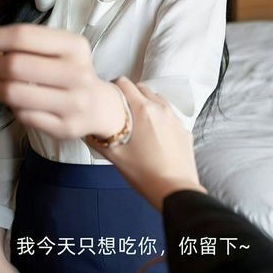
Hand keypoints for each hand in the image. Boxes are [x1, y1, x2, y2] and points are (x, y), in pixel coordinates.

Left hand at [0, 24, 124, 139]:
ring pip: (15, 94)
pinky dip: (13, 107)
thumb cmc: (67, 70)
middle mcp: (77, 72)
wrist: (99, 106)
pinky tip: (19, 102)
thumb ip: (21, 40)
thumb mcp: (56, 48)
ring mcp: (73, 102)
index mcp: (73, 45)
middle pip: (14, 65)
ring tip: (0, 85)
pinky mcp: (65, 127)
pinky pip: (23, 115)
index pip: (22, 36)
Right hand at [89, 77, 206, 211]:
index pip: (125, 83)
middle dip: (130, 94)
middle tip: (121, 110)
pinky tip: (153, 134)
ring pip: (157, 99)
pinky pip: (169, 114)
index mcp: (142, 110)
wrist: (175, 190)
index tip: (110, 97)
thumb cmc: (145, 174)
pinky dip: (160, 117)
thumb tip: (88, 131)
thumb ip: (98, 139)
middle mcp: (160, 108)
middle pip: (142, 88)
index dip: (114, 87)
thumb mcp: (115, 156)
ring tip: (138, 121)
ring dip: (146, 103)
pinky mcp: (183, 128)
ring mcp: (175, 118)